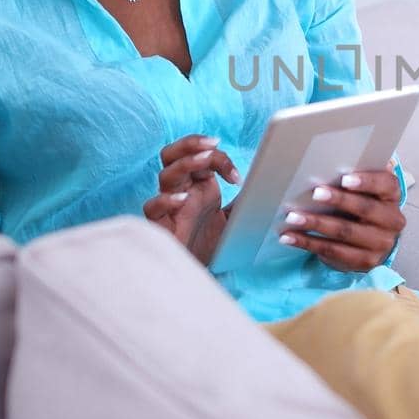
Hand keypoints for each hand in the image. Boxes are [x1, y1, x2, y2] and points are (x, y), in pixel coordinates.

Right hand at [143, 135, 240, 263]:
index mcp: (198, 184)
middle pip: (173, 154)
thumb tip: (266, 186)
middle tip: (213, 143)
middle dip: (190, 143)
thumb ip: (245, 201)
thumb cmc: (209, 244)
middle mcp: (181, 190)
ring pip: (165, 174)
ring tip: (204, 161)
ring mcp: (168, 206)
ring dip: (185, 163)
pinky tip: (183, 200)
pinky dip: (165, 200)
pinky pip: (152, 207)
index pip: (201, 155)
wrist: (196, 275)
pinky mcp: (159, 226)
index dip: (219, 158)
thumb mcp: (234, 218)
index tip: (236, 178)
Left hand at [280, 161, 404, 271]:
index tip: (345, 178)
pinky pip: (332, 251)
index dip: (366, 181)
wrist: (372, 242)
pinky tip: (290, 237)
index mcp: (392, 196)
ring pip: (345, 232)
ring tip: (293, 217)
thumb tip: (345, 151)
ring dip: (316, 224)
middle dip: (338, 200)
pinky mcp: (364, 261)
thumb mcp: (366, 189)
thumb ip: (359, 174)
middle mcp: (392, 221)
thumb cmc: (364, 206)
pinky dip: (308, 243)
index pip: (385, 184)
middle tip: (315, 193)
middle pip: (365, 209)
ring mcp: (380, 244)